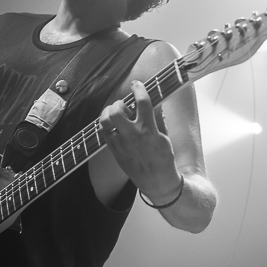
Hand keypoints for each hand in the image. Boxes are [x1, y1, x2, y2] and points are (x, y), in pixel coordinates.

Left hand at [98, 80, 181, 203]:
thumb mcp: (164, 136)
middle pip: (117, 109)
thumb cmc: (163, 159)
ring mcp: (121, 143)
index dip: (138, 88)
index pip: (142, 102)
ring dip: (109, 112)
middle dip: (119, 103)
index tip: (136, 84)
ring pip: (105, 120)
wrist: (156, 181)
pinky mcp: (113, 150)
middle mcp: (133, 135)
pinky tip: (112, 124)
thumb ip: (157, 118)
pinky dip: (105, 124)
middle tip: (125, 105)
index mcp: (148, 129)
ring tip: (116, 114)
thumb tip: (154, 103)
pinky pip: (102, 131)